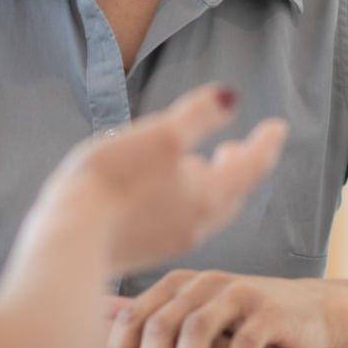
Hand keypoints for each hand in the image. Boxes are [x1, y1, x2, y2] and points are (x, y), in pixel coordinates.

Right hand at [46, 85, 286, 274]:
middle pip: (233, 192)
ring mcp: (171, 241)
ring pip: (207, 210)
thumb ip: (197, 116)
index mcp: (209, 195)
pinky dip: (187, 201)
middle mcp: (198, 224)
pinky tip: (164, 192)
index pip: (252, 166)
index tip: (278, 127)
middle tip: (239, 148)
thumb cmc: (113, 183)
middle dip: (241, 167)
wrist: (68, 243)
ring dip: (213, 185)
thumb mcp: (159, 136)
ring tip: (201, 165)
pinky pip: (181, 222)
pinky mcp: (145, 250)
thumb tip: (230, 96)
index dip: (266, 143)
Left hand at [106, 270, 335, 347]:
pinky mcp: (269, 311)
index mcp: (179, 284)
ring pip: (196, 330)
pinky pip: (244, 345)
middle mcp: (204, 283)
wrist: (314, 310)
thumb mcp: (202, 318)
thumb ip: (164, 328)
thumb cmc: (249, 322)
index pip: (134, 314)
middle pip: (160, 323)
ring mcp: (237, 294)